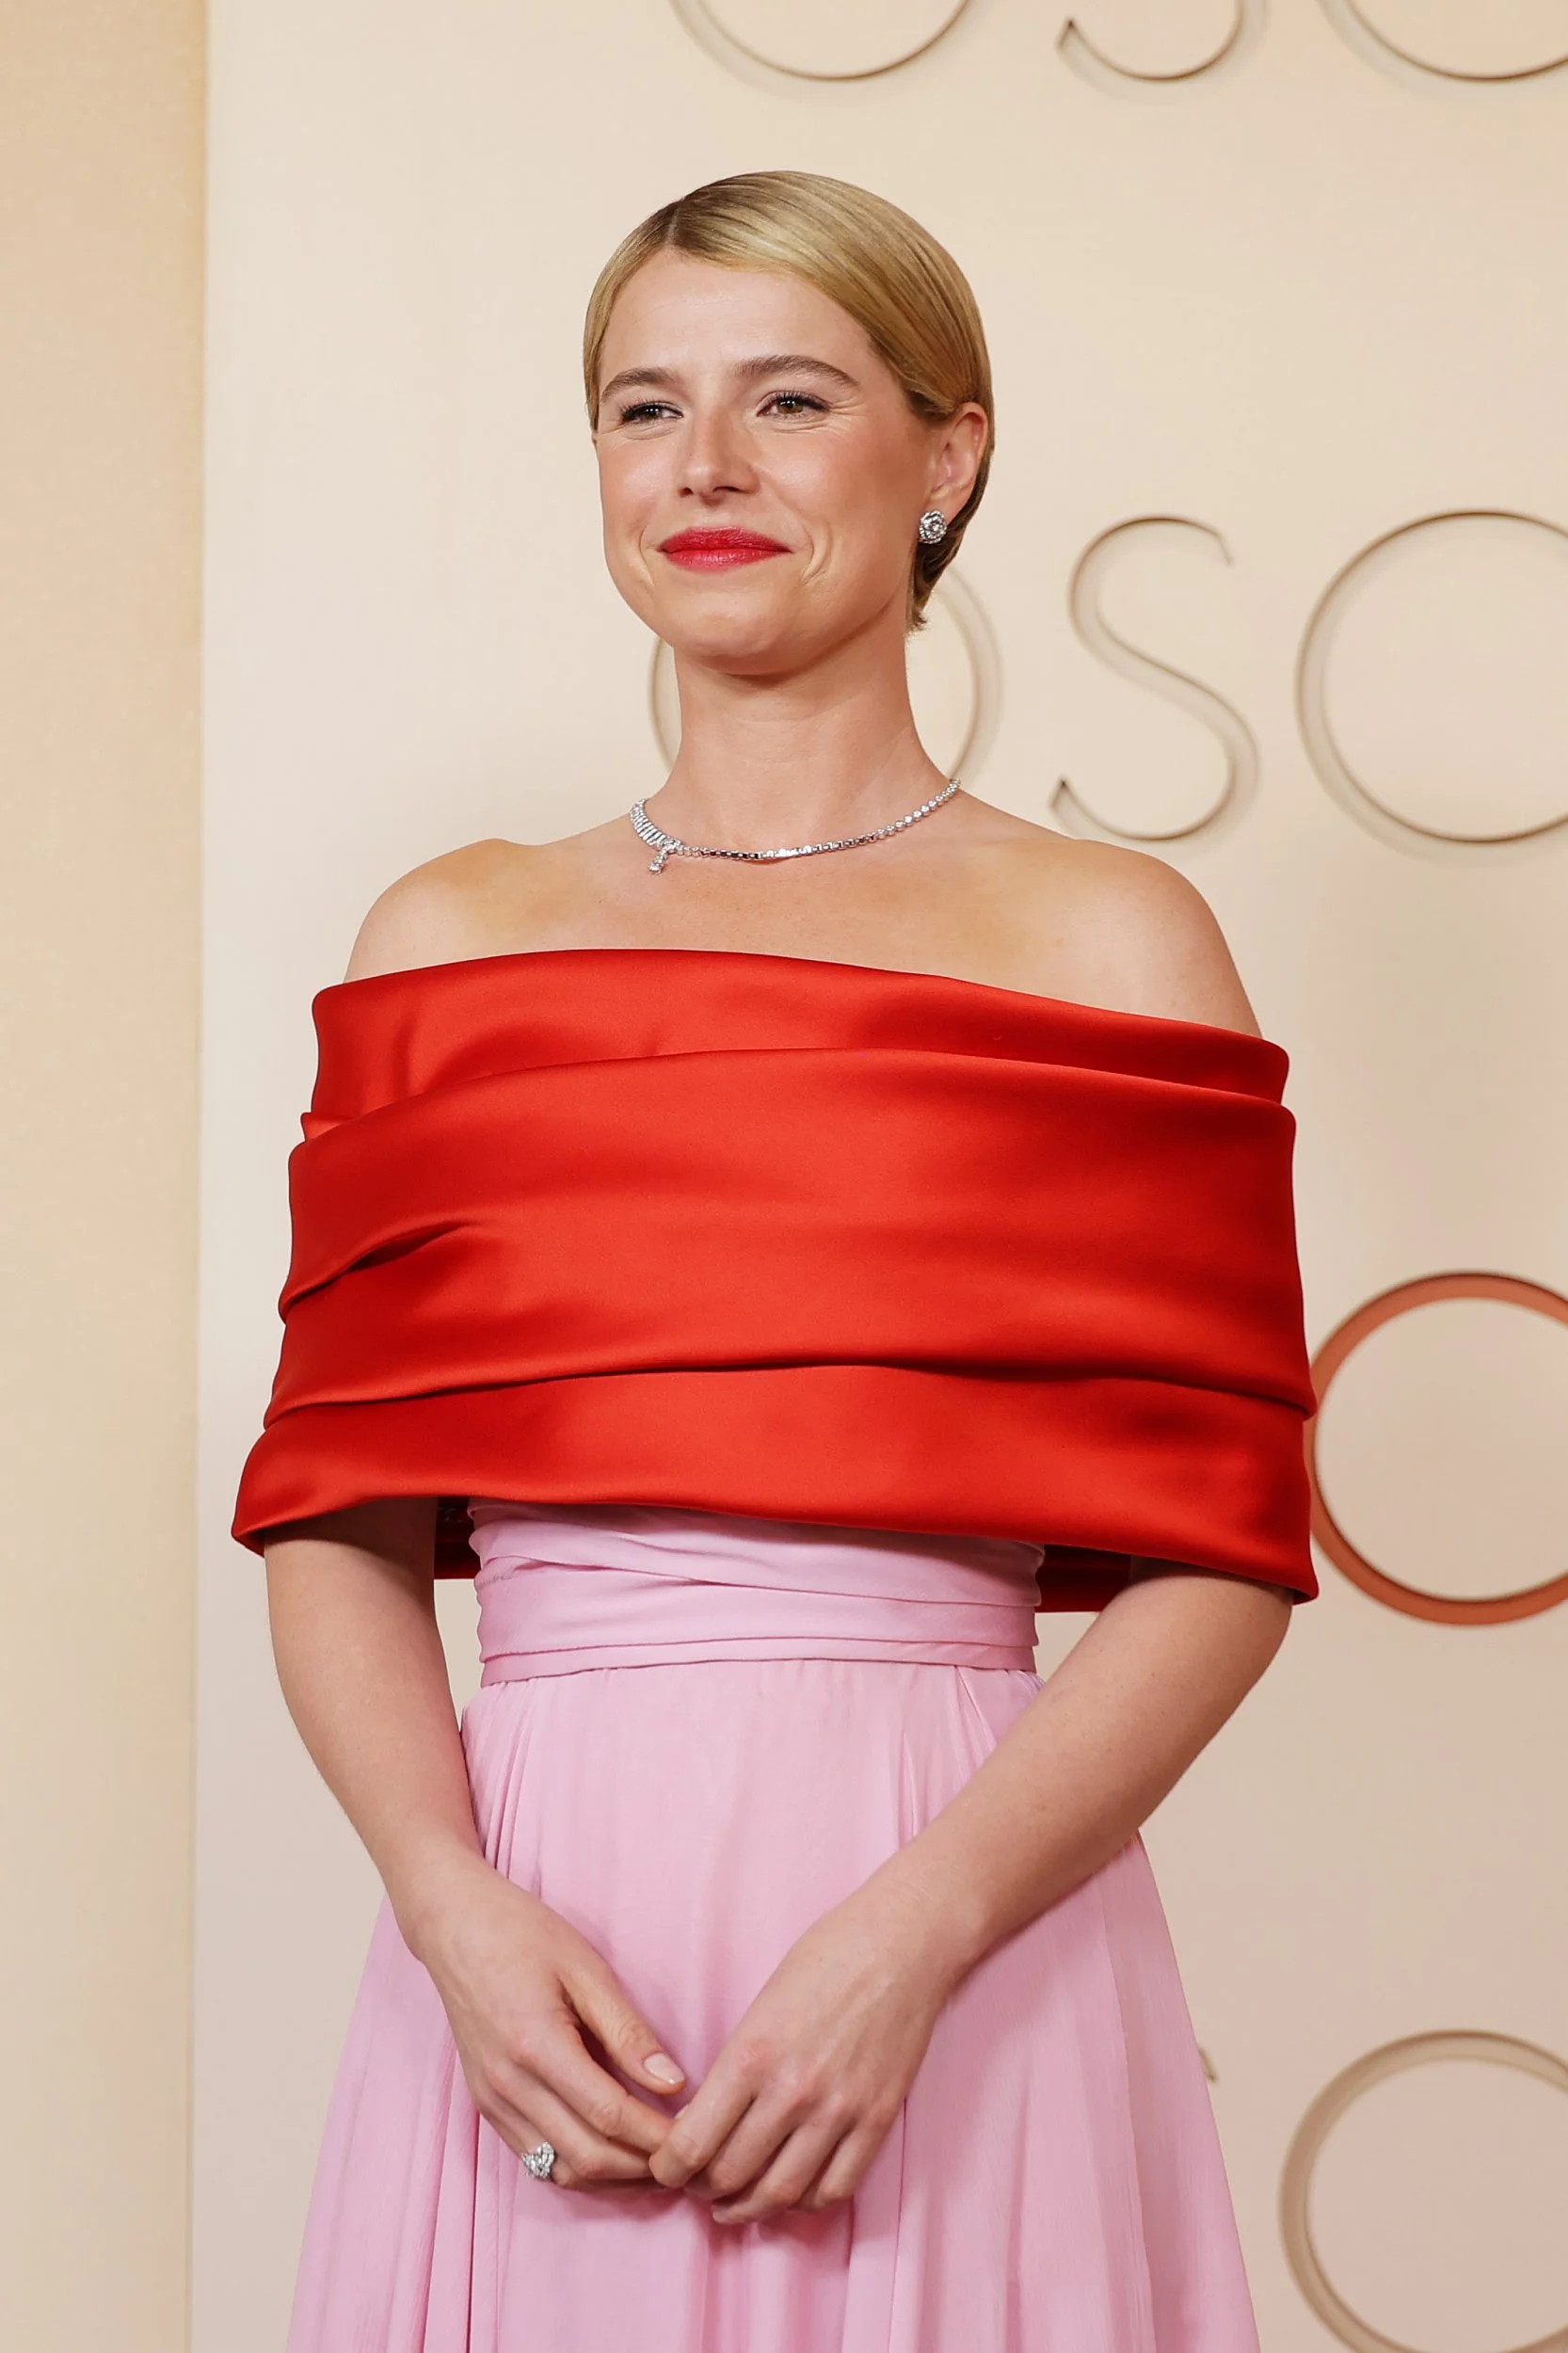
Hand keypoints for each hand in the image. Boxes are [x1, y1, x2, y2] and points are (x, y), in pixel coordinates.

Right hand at [414, 1849, 686, 2193]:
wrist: (455, 1926)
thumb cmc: (523, 1934)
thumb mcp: (586, 1969)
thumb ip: (628, 2031)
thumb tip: (673, 2083)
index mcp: (536, 2046)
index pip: (609, 2115)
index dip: (657, 2135)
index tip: (697, 2135)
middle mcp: (508, 2085)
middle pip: (588, 2157)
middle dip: (642, 2167)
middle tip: (686, 2155)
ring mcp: (492, 2102)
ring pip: (561, 2171)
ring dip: (613, 2178)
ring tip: (657, 2161)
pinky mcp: (486, 2106)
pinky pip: (536, 2159)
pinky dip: (579, 2168)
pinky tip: (613, 2153)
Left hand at [648, 1875, 960, 2224]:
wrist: (902, 1942)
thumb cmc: (827, 1956)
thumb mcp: (761, 2003)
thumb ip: (735, 2064)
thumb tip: (705, 2119)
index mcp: (752, 2054)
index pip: (693, 2143)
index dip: (670, 2168)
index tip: (667, 2168)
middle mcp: (792, 2091)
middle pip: (730, 2175)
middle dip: (703, 2191)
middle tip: (697, 2187)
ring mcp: (839, 2110)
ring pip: (780, 2193)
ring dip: (749, 2208)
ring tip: (736, 2204)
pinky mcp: (877, 2120)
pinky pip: (835, 2189)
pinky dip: (807, 2203)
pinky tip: (792, 2192)